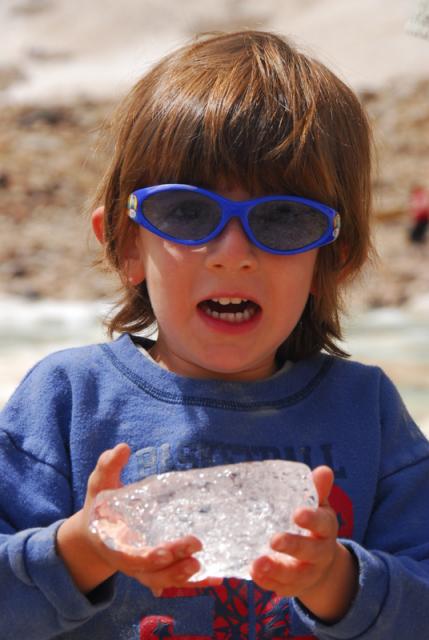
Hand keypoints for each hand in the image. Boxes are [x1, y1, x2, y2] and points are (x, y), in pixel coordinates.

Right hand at [57, 443, 221, 595]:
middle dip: (173, 567)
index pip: (130, 558)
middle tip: (196, 547)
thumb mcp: (100, 485)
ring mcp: (145, 569)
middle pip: (151, 573)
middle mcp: (130, 563)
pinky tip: (217, 578)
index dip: (147, 558)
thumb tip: (122, 448)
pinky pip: (176, 579)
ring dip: (184, 578)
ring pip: (165, 580)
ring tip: (204, 567)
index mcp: (113, 545)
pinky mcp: (159, 569)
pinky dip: (195, 582)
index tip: (165, 553)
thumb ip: (108, 467)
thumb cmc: (102, 506)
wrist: (97, 534)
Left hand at [250, 466, 357, 621]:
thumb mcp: (317, 506)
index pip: (324, 524)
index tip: (297, 513)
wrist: (320, 563)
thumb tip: (324, 470)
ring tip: (258, 563)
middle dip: (293, 546)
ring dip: (276, 570)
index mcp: (326, 529)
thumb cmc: (313, 525)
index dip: (312, 519)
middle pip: (310, 552)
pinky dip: (267, 582)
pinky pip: (280, 587)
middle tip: (275, 539)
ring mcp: (306, 573)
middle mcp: (320, 554)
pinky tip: (253, 572)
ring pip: (295, 575)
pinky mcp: (291, 587)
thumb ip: (317, 490)